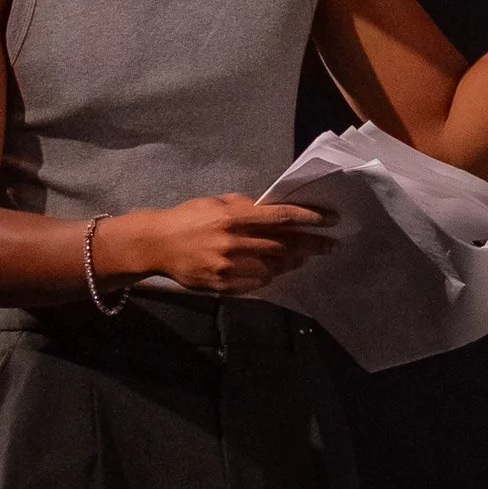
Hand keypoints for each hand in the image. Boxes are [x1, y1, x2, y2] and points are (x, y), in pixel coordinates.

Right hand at [112, 195, 334, 296]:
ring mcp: (228, 267)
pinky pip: (256, 284)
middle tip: (330, 246)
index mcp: (233, 217)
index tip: (331, 221)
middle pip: (283, 246)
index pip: (281, 218)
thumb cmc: (189, 217)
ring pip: (273, 268)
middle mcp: (233, 242)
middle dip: (311, 245)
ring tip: (304, 258)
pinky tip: (276, 270)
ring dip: (292, 263)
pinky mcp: (222, 285)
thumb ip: (246, 207)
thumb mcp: (217, 203)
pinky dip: (270, 276)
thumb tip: (277, 211)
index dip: (309, 220)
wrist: (157, 244)